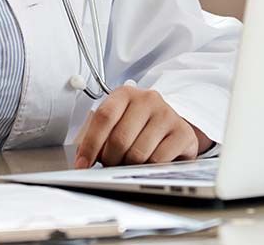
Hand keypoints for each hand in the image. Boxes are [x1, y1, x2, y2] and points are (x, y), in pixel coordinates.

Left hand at [74, 86, 212, 167]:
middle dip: (111, 159)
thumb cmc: (136, 126)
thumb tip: (82, 161)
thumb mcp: (114, 124)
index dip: (90, 144)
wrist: (169, 125)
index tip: (82, 164)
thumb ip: (94, 136)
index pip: (104, 117)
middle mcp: (147, 99)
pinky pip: (158, 161)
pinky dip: (148, 169)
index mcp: (125, 94)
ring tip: (130, 162)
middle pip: (120, 139)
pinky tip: (148, 162)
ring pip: (138, 153)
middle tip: (111, 164)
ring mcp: (167, 114)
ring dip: (129, 166)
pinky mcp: (182, 132)